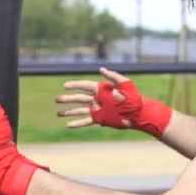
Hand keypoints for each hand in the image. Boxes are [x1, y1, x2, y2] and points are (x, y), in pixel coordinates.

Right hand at [55, 67, 172, 137]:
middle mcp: (97, 99)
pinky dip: (77, 123)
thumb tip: (101, 69)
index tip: (65, 85)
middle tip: (56, 99)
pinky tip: (68, 125)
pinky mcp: (100, 119)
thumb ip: (113, 76)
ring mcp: (98, 109)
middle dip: (67, 99)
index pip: (85, 85)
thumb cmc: (134, 97)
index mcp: (102, 89)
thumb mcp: (125, 84)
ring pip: (80, 110)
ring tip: (58, 113)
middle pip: (79, 98)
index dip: (75, 85)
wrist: (139, 113)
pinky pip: (86, 121)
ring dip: (68, 111)